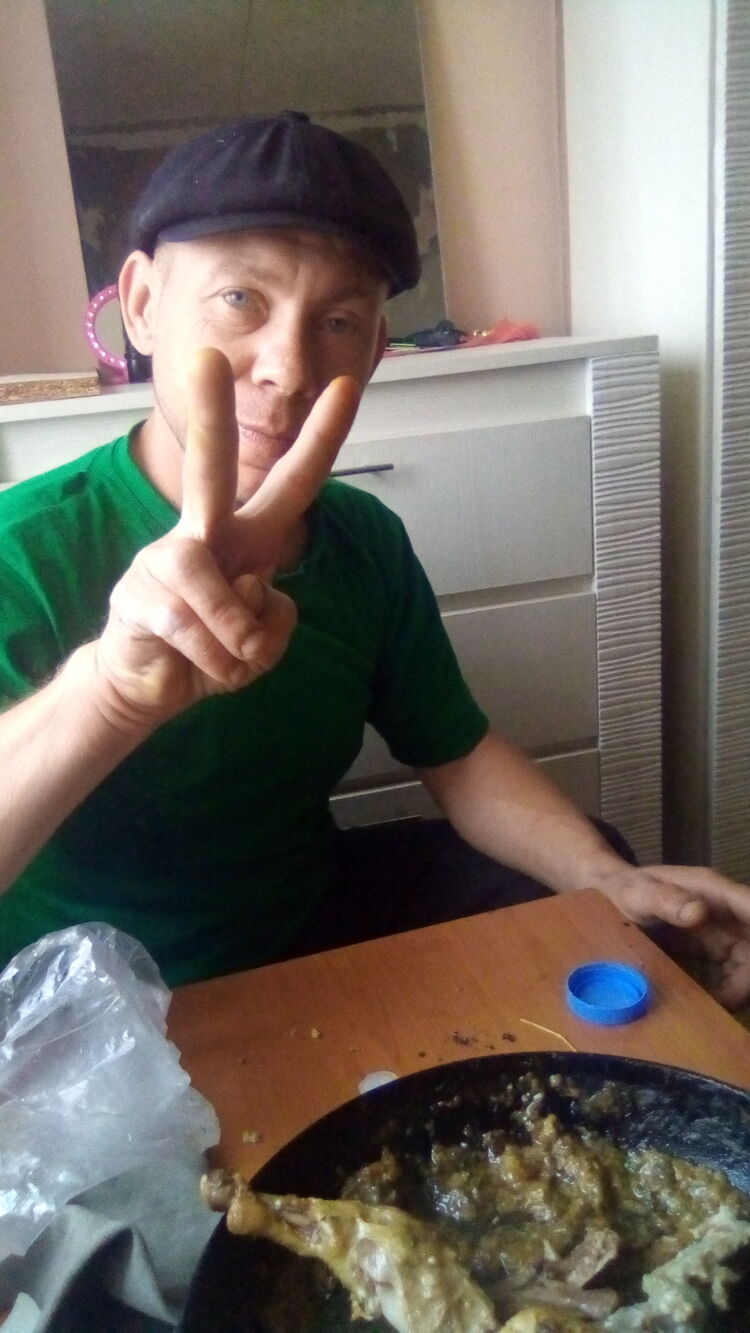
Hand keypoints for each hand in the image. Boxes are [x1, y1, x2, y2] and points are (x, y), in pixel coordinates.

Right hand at [95, 348, 359, 728]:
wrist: (148, 685)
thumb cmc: (211, 649)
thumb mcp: (262, 644)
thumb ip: (273, 621)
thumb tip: (248, 588)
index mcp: (246, 535)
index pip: (292, 482)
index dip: (322, 438)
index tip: (347, 385)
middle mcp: (203, 531)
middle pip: (208, 465)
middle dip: (208, 413)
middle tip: (203, 356)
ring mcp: (165, 558)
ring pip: (226, 592)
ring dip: (241, 642)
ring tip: (227, 656)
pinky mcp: (137, 596)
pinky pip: (200, 633)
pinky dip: (217, 665)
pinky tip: (196, 663)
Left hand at [594, 863, 749, 1007]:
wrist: (610, 898)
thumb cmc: (624, 890)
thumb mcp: (637, 894)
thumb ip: (665, 900)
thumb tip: (699, 912)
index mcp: (712, 890)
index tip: (749, 968)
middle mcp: (724, 911)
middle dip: (747, 976)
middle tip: (729, 1001)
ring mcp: (721, 932)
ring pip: (747, 964)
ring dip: (739, 987)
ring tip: (717, 1007)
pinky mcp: (712, 951)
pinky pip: (731, 974)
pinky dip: (726, 992)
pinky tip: (708, 1004)